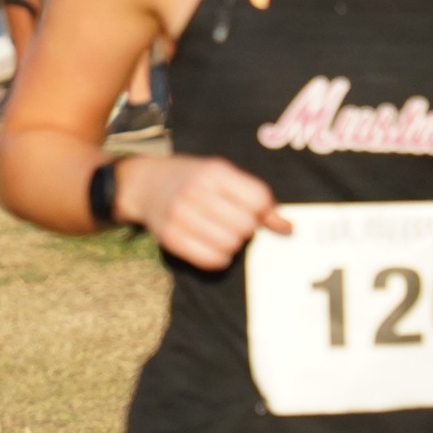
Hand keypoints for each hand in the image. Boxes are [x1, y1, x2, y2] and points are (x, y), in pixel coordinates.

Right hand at [114, 154, 291, 270]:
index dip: (263, 211)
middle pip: (246, 226)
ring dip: (232, 244)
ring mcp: (180, 216)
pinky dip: (219, 258)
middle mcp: (196, 192)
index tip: (254, 211)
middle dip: (246, 228)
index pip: (258, 200)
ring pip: (231, 245)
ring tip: (220, 233)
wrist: (144, 184)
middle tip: (233, 222)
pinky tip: (212, 246)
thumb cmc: (191, 179)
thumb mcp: (221, 175)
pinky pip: (212, 260)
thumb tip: (287, 227)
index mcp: (213, 172)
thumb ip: (255, 197)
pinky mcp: (171, 238)